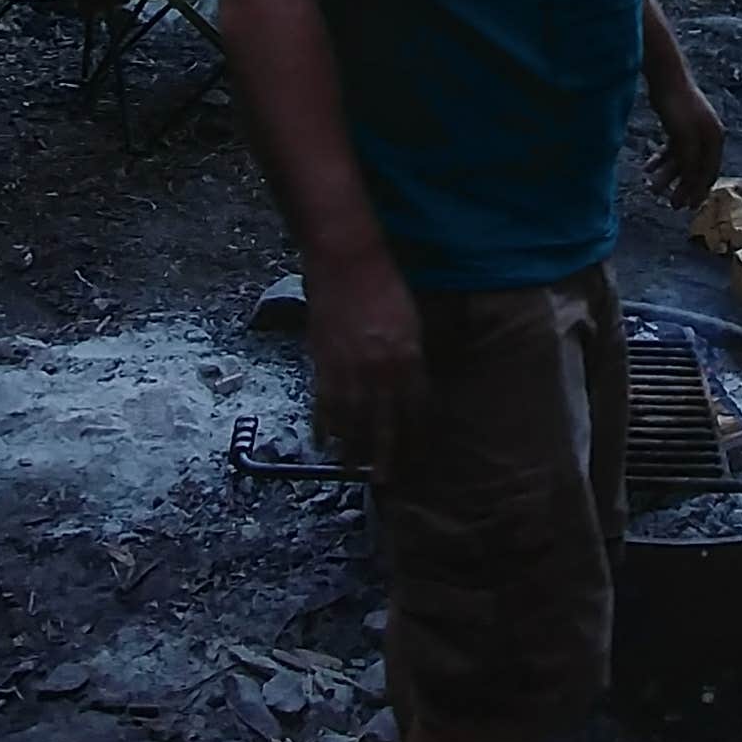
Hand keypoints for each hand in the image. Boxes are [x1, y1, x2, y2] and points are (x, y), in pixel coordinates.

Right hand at [305, 244, 424, 475]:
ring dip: (351, 448)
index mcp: (408, 358)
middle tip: (384, 480)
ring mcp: (349, 369)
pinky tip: (322, 442)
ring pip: (351, 420)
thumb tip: (411, 385)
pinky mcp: (323, 363)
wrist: (347, 260)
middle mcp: (381, 370)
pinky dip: (323, 425)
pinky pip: (323, 403)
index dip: (417, 434)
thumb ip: (411, 356)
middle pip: (384, 424)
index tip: (418, 454)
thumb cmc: (385, 284)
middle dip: (385, 455)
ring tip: (351, 470)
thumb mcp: (412, 320)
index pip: (416, 408)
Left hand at [647, 69, 725, 209]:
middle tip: (670, 204)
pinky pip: (672, 149)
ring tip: (652, 188)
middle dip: (682, 187)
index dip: (699, 191)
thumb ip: (690, 162)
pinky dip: (661, 160)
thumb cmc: (678, 106)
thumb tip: (694, 185)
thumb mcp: (684, 138)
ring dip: (668, 175)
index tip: (688, 208)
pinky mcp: (679, 125)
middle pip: (696, 169)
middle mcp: (708, 135)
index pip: (710, 172)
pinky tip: (648, 168)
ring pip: (682, 160)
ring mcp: (693, 130)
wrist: (666, 77)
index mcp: (715, 139)